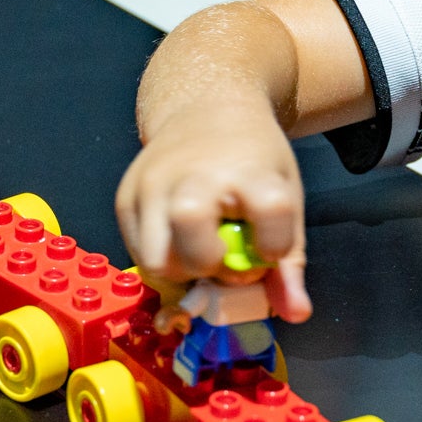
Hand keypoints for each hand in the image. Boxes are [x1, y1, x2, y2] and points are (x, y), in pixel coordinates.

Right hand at [115, 100, 311, 320]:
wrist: (205, 108)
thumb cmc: (251, 159)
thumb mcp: (283, 195)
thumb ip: (290, 260)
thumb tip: (296, 313)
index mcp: (247, 171)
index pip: (270, 213)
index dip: (274, 246)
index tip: (270, 250)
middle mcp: (193, 176)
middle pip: (192, 245)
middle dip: (210, 268)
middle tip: (224, 257)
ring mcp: (152, 186)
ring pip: (155, 261)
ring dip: (179, 273)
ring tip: (197, 253)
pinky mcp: (124, 197)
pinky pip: (136, 254)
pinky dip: (160, 262)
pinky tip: (178, 243)